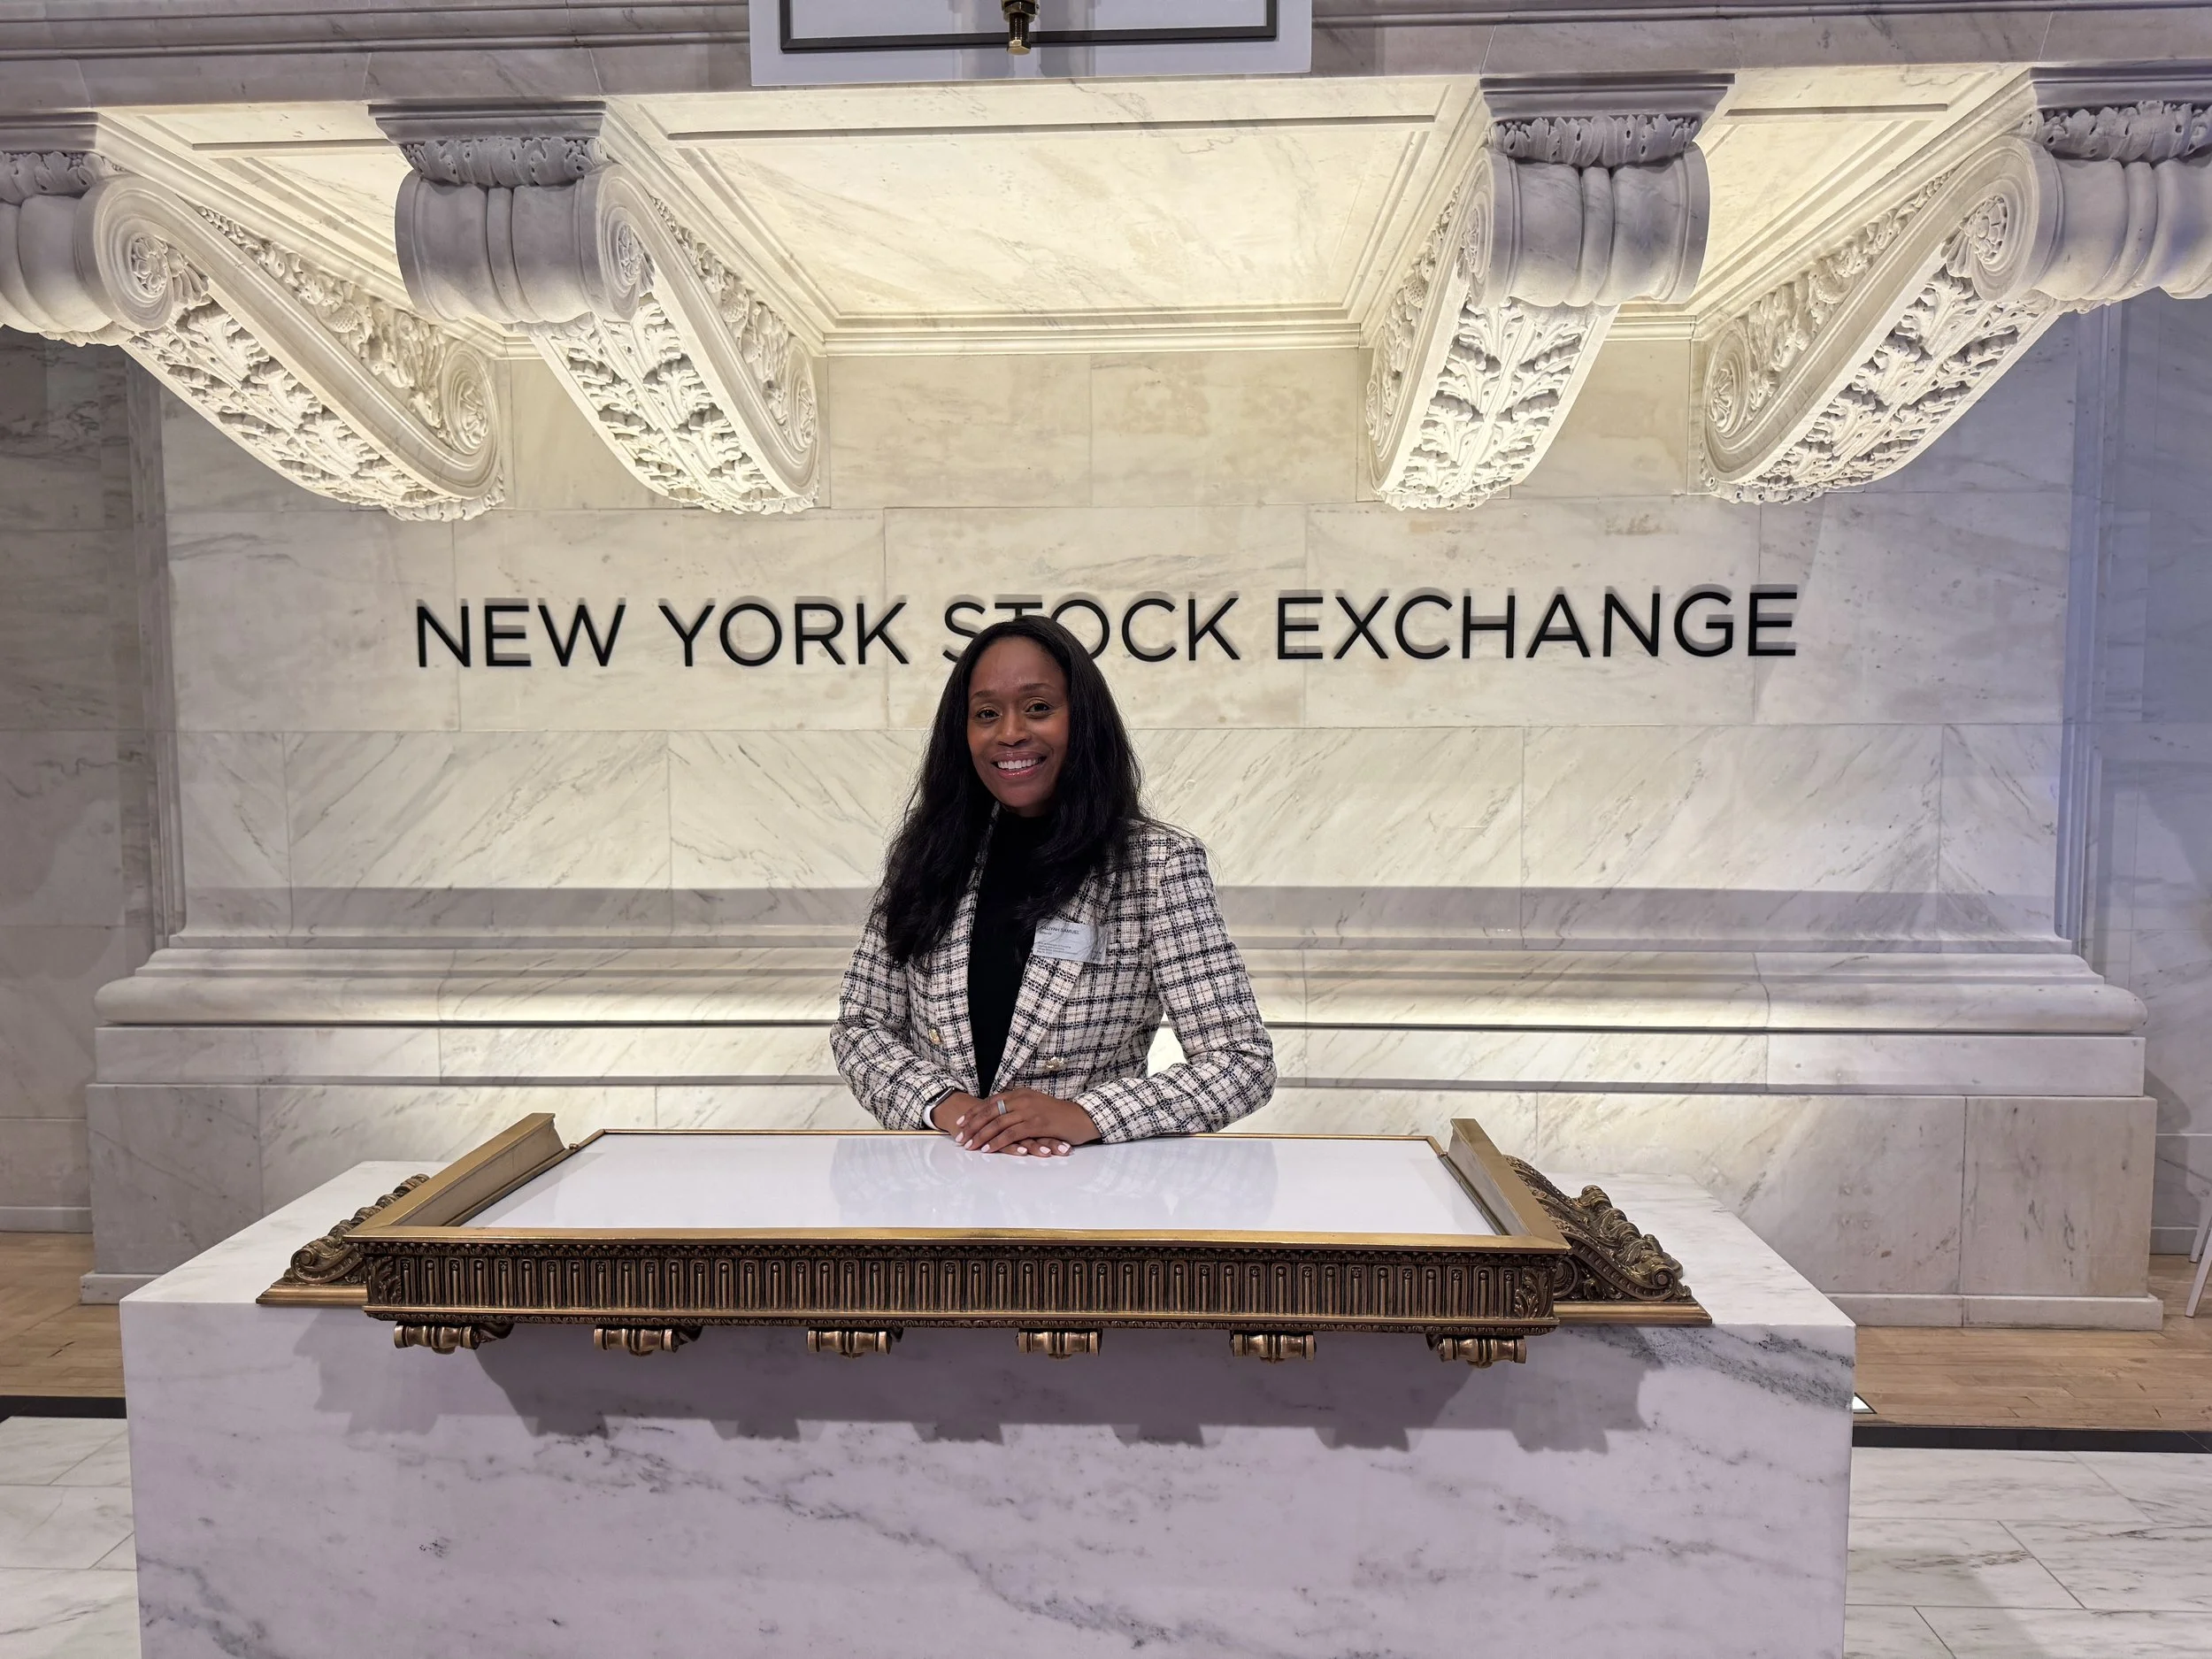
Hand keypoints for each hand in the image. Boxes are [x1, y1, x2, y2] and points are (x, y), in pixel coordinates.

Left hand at [931, 1088, 1100, 1155]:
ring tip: (969, 1146)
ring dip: (981, 1135)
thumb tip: (999, 1116)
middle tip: (959, 1137)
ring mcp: (1030, 1111)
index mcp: (1020, 1093)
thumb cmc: (1059, 1115)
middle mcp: (1022, 1099)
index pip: (990, 1102)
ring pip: (998, 1123)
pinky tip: (988, 1149)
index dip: (974, 1113)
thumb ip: (1018, 1108)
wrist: (1082, 1117)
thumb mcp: (1035, 1106)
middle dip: (972, 1125)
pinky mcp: (1038, 1124)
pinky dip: (997, 1141)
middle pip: (990, 1112)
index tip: (960, 1123)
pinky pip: (1012, 1133)